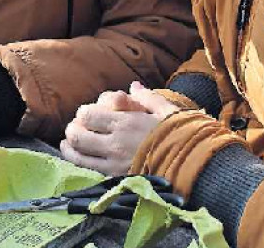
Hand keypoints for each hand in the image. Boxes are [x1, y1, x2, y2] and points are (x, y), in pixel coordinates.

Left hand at [60, 81, 179, 174]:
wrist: (193, 166)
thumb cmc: (181, 135)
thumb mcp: (166, 110)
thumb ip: (146, 97)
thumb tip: (133, 86)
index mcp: (126, 121)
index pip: (87, 113)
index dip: (84, 112)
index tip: (90, 113)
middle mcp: (115, 141)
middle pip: (76, 133)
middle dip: (73, 128)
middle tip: (78, 127)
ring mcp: (113, 162)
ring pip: (76, 153)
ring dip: (70, 145)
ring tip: (70, 142)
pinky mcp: (115, 178)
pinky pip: (86, 169)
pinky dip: (76, 160)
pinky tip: (76, 155)